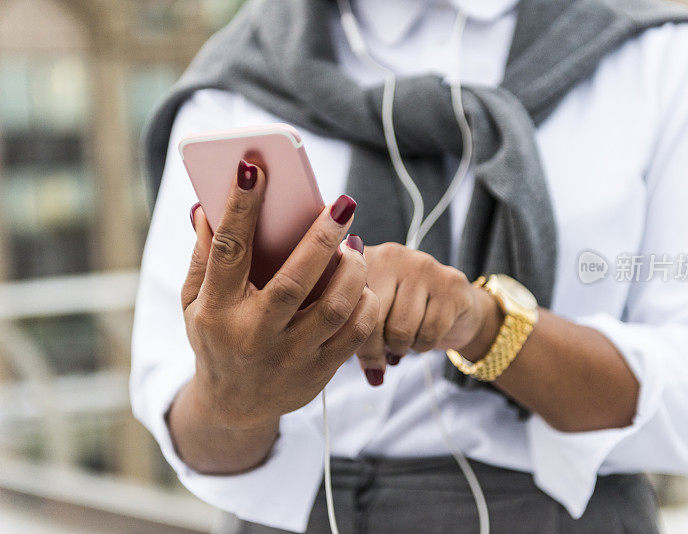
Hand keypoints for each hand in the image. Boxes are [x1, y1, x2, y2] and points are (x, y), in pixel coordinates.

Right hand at [181, 160, 378, 430]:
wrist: (234, 406)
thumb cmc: (215, 339)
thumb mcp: (195, 302)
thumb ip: (202, 257)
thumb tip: (204, 207)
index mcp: (217, 310)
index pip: (228, 251)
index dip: (240, 207)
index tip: (254, 167)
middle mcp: (253, 334)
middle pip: (294, 281)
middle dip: (321, 238)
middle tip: (343, 204)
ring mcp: (289, 356)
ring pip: (334, 308)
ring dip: (352, 270)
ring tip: (355, 245)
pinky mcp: (317, 372)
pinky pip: (354, 334)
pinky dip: (365, 304)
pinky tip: (362, 284)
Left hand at [355, 243, 501, 383]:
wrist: (456, 305)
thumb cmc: (400, 311)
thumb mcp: (367, 310)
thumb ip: (346, 321)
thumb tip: (333, 353)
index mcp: (361, 257)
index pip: (344, 302)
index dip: (346, 334)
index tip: (348, 351)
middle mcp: (391, 254)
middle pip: (372, 317)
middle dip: (373, 350)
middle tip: (377, 361)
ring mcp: (423, 266)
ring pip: (401, 329)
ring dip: (399, 348)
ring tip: (400, 343)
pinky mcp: (451, 283)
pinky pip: (428, 333)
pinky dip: (422, 346)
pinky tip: (421, 338)